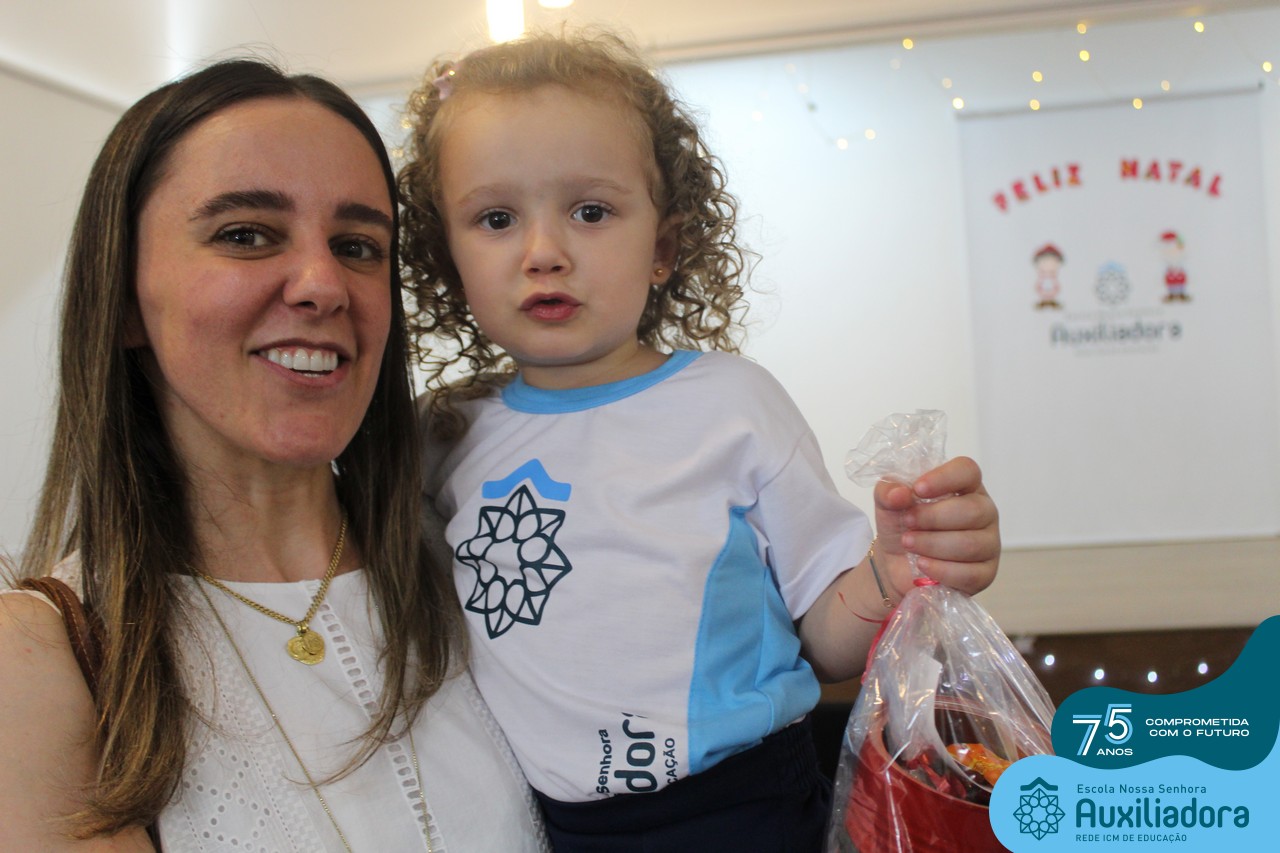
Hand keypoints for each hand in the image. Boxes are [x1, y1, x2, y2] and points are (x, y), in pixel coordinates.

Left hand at [872, 456, 999, 595]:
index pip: (968, 471)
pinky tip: (922, 564)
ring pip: (970, 544)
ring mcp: (989, 544)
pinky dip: (940, 569)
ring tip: (909, 543)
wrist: (896, 563)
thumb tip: (899, 493)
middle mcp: (984, 512)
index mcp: (965, 486)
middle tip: (908, 522)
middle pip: (972, 511)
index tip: (918, 489)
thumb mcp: (888, 504)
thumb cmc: (902, 524)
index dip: (944, 478)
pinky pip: (969, 573)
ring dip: (932, 544)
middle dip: (933, 518)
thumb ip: (888, 492)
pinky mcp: (985, 574)